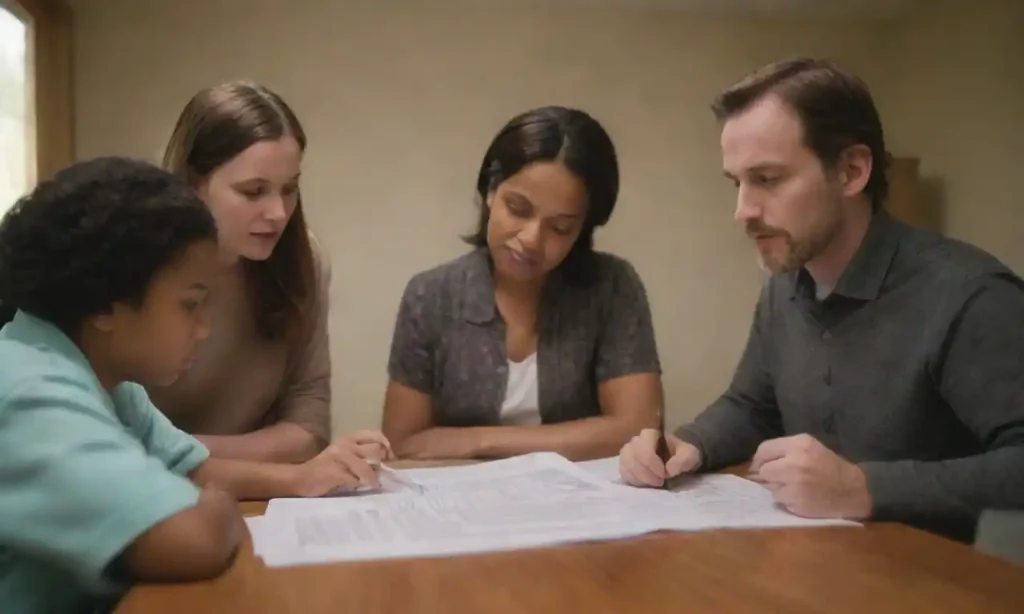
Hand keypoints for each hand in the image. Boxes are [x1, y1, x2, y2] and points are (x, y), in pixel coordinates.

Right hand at [290, 430, 392, 496]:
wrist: (301, 478)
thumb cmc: (326, 468)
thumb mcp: (344, 454)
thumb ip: (362, 454)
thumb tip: (385, 462)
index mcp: (349, 438)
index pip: (376, 435)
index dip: (386, 446)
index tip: (389, 458)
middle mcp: (345, 444)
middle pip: (376, 451)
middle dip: (380, 464)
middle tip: (377, 473)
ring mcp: (340, 458)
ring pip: (368, 468)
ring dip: (371, 479)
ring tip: (368, 484)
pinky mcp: (335, 473)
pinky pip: (356, 480)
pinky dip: (359, 485)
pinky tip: (355, 487)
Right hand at [618, 428, 701, 486]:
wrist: (676, 458)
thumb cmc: (681, 454)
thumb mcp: (690, 454)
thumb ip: (684, 459)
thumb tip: (670, 469)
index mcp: (649, 434)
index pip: (643, 449)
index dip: (652, 464)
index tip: (664, 474)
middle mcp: (635, 441)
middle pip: (631, 458)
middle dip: (646, 473)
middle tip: (660, 482)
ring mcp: (628, 453)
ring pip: (625, 466)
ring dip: (639, 478)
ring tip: (653, 485)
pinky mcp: (625, 465)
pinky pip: (624, 474)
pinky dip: (634, 482)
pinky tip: (646, 485)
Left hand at [748, 433, 871, 518]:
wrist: (852, 490)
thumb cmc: (828, 465)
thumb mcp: (809, 447)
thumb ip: (783, 450)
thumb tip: (755, 464)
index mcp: (799, 445)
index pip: (764, 449)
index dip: (759, 459)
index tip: (759, 465)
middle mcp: (795, 463)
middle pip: (763, 470)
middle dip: (766, 474)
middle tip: (777, 477)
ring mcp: (795, 484)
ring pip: (769, 486)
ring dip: (776, 487)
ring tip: (793, 486)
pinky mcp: (796, 502)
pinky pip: (779, 499)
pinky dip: (785, 498)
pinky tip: (799, 496)